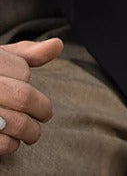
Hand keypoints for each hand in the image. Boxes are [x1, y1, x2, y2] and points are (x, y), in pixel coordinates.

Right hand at [0, 38, 61, 156]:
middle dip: (41, 109)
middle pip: (23, 97)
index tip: (27, 88)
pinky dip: (11, 145)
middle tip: (46, 115)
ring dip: (29, 131)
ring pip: (15, 122)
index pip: (22, 71)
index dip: (27, 81)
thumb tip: (58, 45)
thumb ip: (25, 53)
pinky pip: (1, 142)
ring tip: (33, 133)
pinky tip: (12, 141)